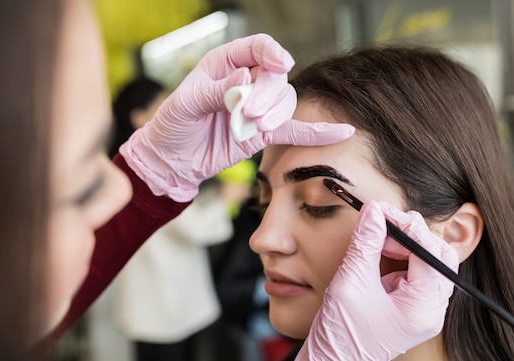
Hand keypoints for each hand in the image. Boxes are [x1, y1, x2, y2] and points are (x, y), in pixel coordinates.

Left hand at [120, 34, 353, 201]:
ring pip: (285, 101)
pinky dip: (315, 132)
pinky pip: (294, 129)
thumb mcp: (186, 103)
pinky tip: (340, 131)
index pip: (258, 48)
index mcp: (226, 63)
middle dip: (268, 93)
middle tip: (248, 111)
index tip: (281, 64)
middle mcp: (247, 82)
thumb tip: (245, 79)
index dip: (272, 53)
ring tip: (254, 126)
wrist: (173, 160)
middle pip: (276, 77)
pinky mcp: (263, 133)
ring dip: (276, 113)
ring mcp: (258, 108)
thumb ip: (217, 90)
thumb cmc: (173, 125)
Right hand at [287, 201, 456, 360]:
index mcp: (422, 308)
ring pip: (428, 263)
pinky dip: (400, 258)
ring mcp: (424, 311)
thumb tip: (374, 211)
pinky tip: (378, 254)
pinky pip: (415, 274)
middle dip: (411, 235)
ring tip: (377, 239)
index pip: (428, 252)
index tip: (380, 210)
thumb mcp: (350, 282)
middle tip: (382, 223)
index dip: (405, 226)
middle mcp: (432, 311)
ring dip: (405, 245)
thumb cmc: (340, 333)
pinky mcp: (412, 309)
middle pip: (438, 256)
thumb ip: (366, 243)